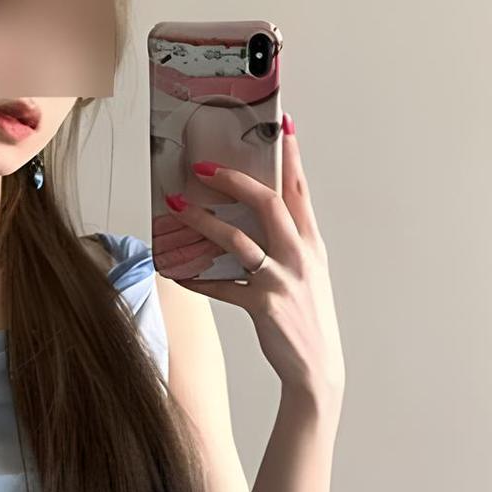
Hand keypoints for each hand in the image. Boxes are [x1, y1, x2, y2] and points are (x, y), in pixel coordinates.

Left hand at [152, 120, 344, 404]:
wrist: (316, 368)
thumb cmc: (305, 317)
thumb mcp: (305, 273)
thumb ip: (284, 244)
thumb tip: (247, 220)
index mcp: (310, 243)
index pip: (300, 190)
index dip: (290, 155)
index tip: (281, 124)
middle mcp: (299, 255)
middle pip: (268, 203)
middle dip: (235, 179)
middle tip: (203, 166)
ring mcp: (281, 279)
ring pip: (238, 240)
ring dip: (204, 221)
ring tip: (176, 208)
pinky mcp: (263, 305)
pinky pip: (221, 286)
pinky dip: (195, 277)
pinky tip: (174, 271)